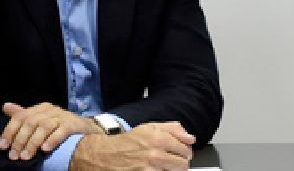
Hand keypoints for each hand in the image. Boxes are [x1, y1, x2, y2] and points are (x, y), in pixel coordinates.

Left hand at [0, 102, 101, 160]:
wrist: (85, 128)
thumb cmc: (58, 125)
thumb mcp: (40, 118)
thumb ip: (23, 114)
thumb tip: (5, 106)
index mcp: (40, 108)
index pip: (20, 116)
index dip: (10, 131)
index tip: (3, 147)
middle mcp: (51, 110)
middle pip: (31, 122)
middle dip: (20, 140)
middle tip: (14, 156)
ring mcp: (62, 116)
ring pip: (44, 127)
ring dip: (33, 142)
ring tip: (26, 156)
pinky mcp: (73, 124)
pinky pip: (61, 131)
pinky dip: (52, 140)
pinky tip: (45, 149)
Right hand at [69, 122, 195, 170]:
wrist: (103, 155)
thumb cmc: (127, 142)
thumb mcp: (150, 127)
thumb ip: (173, 129)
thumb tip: (190, 137)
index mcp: (159, 139)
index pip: (186, 150)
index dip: (185, 152)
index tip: (182, 153)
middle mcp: (155, 155)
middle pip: (183, 165)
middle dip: (180, 163)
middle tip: (173, 162)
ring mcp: (149, 169)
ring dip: (170, 170)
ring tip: (162, 166)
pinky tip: (154, 169)